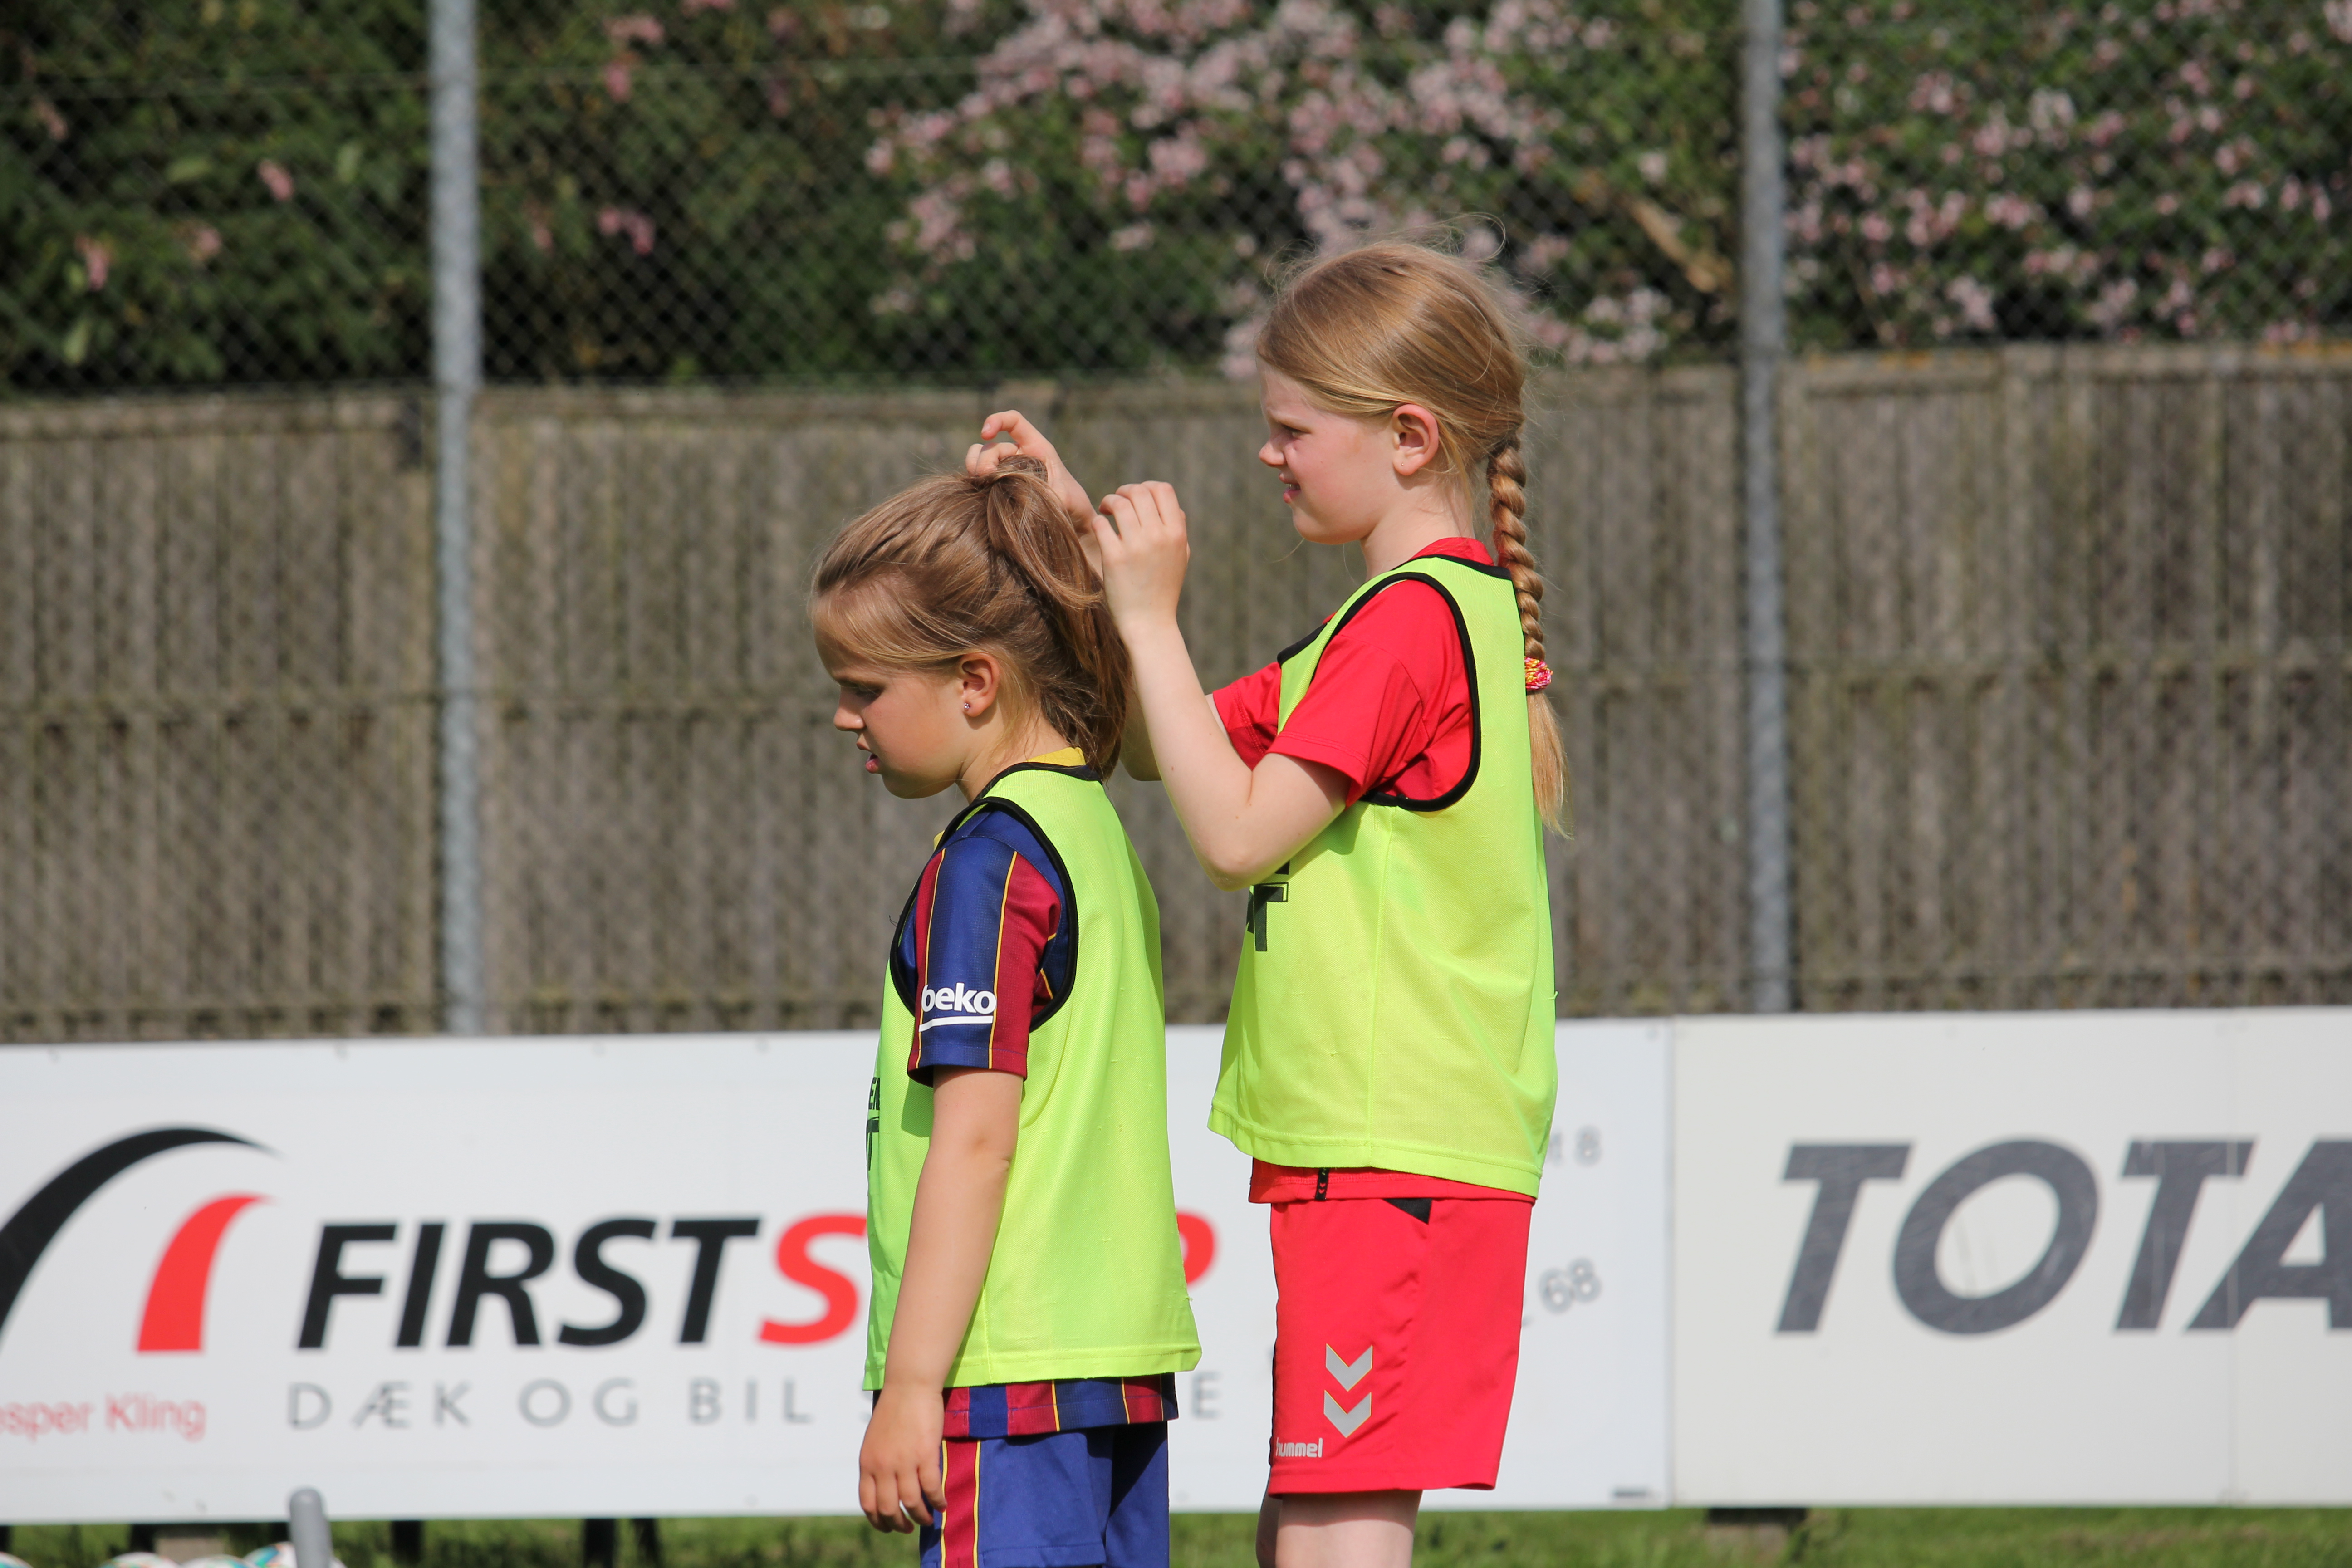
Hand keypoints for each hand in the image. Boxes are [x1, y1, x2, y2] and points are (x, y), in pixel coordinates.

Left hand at [858, 1383, 944, 1532]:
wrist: (909, 1386)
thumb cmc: (894, 1409)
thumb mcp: (875, 1440)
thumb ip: (877, 1463)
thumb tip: (885, 1488)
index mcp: (867, 1463)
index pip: (868, 1503)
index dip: (878, 1521)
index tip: (888, 1526)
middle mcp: (882, 1466)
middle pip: (888, 1508)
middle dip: (899, 1524)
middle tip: (909, 1528)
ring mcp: (904, 1461)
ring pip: (911, 1502)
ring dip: (921, 1516)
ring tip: (929, 1519)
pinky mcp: (926, 1455)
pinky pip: (932, 1488)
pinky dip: (938, 1501)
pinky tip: (942, 1504)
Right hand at [968, 410, 1092, 526]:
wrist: (1071, 522)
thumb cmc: (1073, 504)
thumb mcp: (1067, 497)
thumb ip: (1053, 493)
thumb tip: (1032, 495)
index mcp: (1037, 448)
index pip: (1014, 422)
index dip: (997, 420)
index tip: (986, 433)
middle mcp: (1019, 456)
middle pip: (991, 447)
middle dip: (984, 459)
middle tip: (986, 476)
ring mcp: (1006, 471)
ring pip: (980, 460)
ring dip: (975, 469)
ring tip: (981, 485)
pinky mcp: (998, 488)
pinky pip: (979, 479)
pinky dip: (975, 483)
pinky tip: (979, 495)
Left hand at [1092, 482, 1189, 633]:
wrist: (1149, 623)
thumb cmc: (1163, 590)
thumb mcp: (1180, 558)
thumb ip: (1178, 529)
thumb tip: (1171, 505)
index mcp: (1177, 534)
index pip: (1164, 490)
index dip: (1147, 487)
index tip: (1136, 498)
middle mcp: (1159, 537)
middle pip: (1139, 492)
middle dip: (1124, 491)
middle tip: (1115, 503)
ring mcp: (1136, 547)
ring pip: (1118, 503)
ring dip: (1109, 502)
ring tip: (1105, 512)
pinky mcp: (1115, 558)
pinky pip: (1101, 524)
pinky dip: (1099, 522)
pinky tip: (1100, 529)